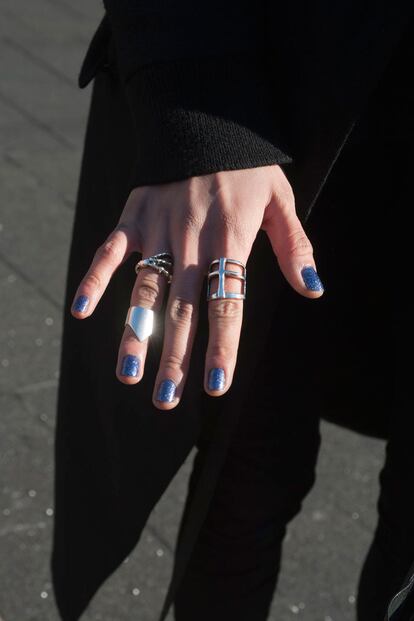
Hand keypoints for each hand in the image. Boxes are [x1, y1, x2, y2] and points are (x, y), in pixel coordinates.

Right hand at [71, 164, 322, 409]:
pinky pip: (110, 251)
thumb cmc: (248, 167)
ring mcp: (158, 229)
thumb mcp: (280, 201)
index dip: (222, 346)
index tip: (216, 386)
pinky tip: (81, 311)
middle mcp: (191, 240)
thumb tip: (313, 290)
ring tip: (129, 375)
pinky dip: (94, 278)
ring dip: (135, 333)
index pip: (226, 304)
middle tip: (168, 400)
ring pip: (145, 289)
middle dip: (177, 357)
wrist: (207, 119)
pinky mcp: (133, 217)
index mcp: (230, 239)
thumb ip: (295, 247)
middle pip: (183, 308)